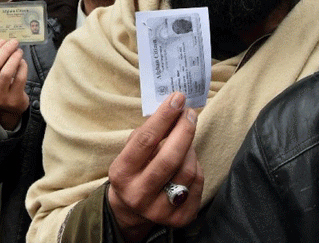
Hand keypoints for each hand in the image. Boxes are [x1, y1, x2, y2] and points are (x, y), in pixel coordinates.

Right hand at [0, 39, 28, 129]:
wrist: (9, 110)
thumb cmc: (0, 88)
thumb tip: (3, 43)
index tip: (2, 41)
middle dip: (5, 50)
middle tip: (13, 43)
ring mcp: (0, 97)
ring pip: (6, 72)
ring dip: (14, 58)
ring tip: (19, 51)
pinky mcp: (13, 99)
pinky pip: (19, 79)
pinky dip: (22, 67)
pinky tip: (23, 62)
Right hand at [107, 92, 202, 241]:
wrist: (131, 208)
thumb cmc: (133, 170)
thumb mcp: (129, 152)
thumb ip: (147, 133)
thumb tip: (173, 108)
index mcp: (121, 173)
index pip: (145, 141)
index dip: (163, 117)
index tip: (177, 99)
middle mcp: (138, 194)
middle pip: (169, 158)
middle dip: (184, 130)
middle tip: (190, 114)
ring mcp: (159, 210)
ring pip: (187, 171)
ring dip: (191, 148)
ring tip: (186, 138)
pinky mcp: (179, 219)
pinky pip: (197, 185)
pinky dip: (196, 166)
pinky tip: (188, 160)